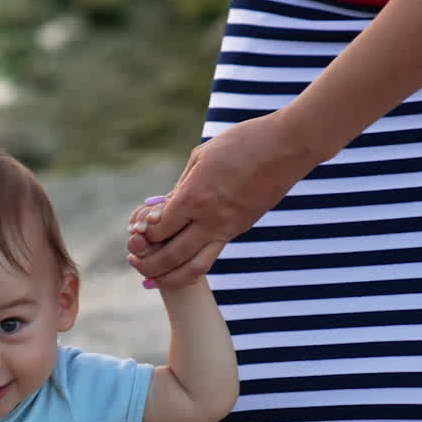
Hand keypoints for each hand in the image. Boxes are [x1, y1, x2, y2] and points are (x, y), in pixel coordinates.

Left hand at [127, 111, 324, 286]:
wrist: (288, 147)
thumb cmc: (241, 143)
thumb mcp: (200, 158)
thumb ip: (179, 188)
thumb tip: (160, 211)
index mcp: (195, 196)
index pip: (158, 229)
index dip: (143, 234)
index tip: (136, 231)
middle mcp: (211, 218)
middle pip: (171, 256)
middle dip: (147, 264)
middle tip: (134, 262)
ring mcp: (229, 228)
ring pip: (194, 268)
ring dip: (169, 277)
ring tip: (152, 278)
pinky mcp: (240, 229)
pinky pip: (211, 255)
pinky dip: (191, 265)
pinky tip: (179, 263)